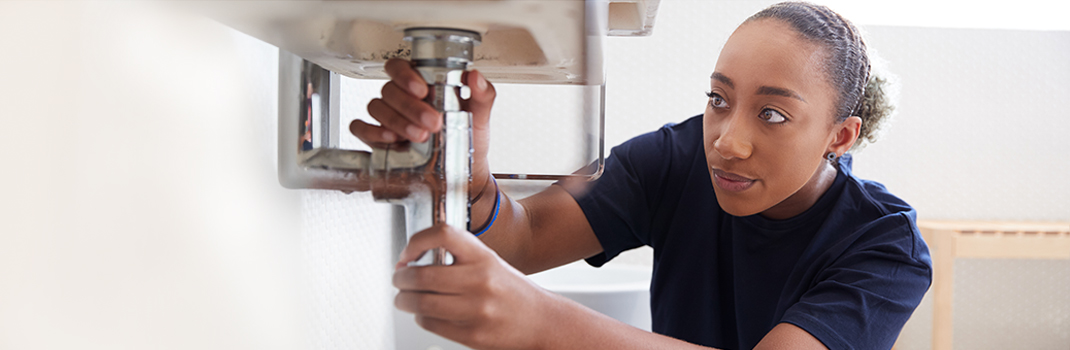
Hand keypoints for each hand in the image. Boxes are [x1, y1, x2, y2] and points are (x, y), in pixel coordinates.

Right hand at [350, 58, 496, 194]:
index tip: (422, 90)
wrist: (465, 172)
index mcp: (421, 85)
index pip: (400, 67)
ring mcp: (388, 118)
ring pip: (376, 107)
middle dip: (410, 106)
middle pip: (389, 90)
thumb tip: (474, 76)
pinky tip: (391, 139)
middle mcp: (401, 99)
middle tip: (432, 122)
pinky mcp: (378, 139)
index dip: (406, 75)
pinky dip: (370, 132)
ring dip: (396, 120)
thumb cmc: (469, 138)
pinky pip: (360, 128)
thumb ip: (482, 94)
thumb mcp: (480, 115)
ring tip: (418, 135)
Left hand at [393, 223, 554, 349]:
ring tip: (404, 298)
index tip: (408, 253)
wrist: (542, 322)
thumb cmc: (512, 292)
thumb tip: (412, 261)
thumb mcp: (490, 263)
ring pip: (421, 303)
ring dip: (404, 300)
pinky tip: (425, 313)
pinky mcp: (472, 334)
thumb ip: (458, 258)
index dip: (416, 241)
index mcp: (484, 257)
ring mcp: (476, 309)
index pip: (443, 235)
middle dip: (401, 278)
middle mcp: (480, 280)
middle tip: (399, 278)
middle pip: (422, 275)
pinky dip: (420, 317)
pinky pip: (431, 323)